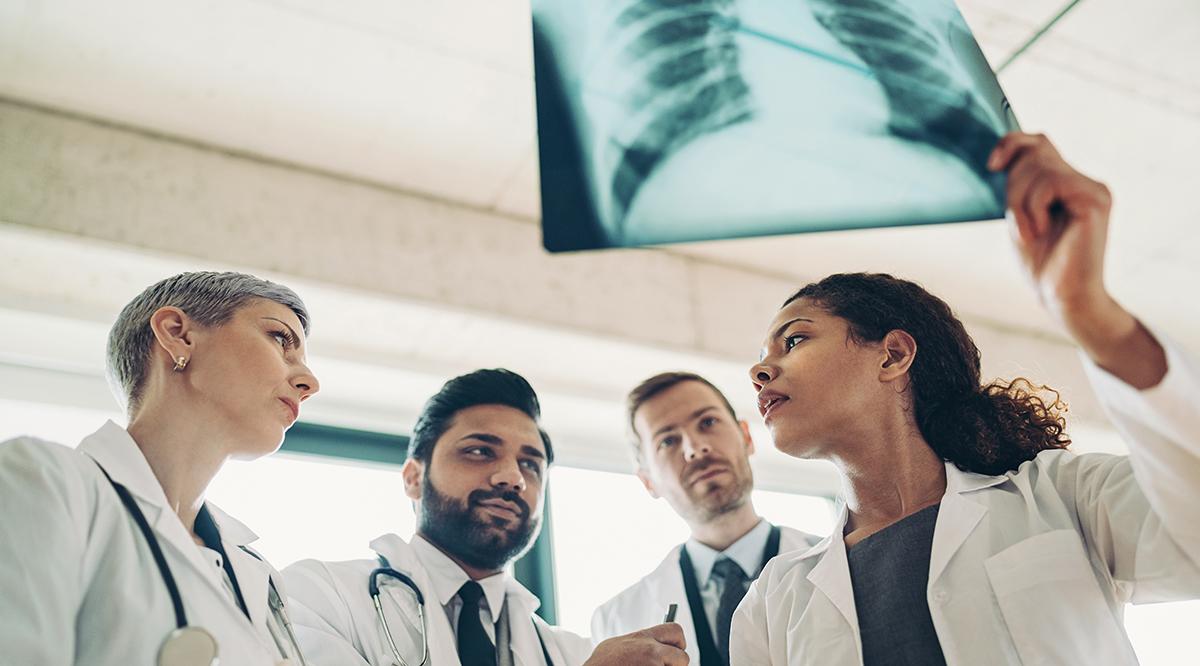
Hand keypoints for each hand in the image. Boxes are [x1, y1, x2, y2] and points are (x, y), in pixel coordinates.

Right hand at [584, 623, 688, 665]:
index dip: (678, 643)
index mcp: (642, 637)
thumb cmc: (600, 665)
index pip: (674, 630)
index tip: (675, 650)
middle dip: (678, 665)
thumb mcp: (615, 646)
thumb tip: (653, 645)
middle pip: (682, 657)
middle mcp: (650, 650)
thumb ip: (637, 643)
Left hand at [988, 132, 1111, 314]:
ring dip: (1020, 203)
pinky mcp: (1095, 199)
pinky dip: (1033, 208)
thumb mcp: (1021, 216)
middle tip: (1017, 224)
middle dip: (1013, 186)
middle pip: (1034, 153)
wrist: (1064, 297)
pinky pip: (1050, 184)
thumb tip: (1006, 153)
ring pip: (1039, 168)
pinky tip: (1041, 231)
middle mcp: (1085, 182)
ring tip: (1029, 233)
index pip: (1039, 142)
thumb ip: (1021, 186)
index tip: (991, 165)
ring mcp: (1093, 188)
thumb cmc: (1042, 263)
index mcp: (1069, 183)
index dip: (1012, 143)